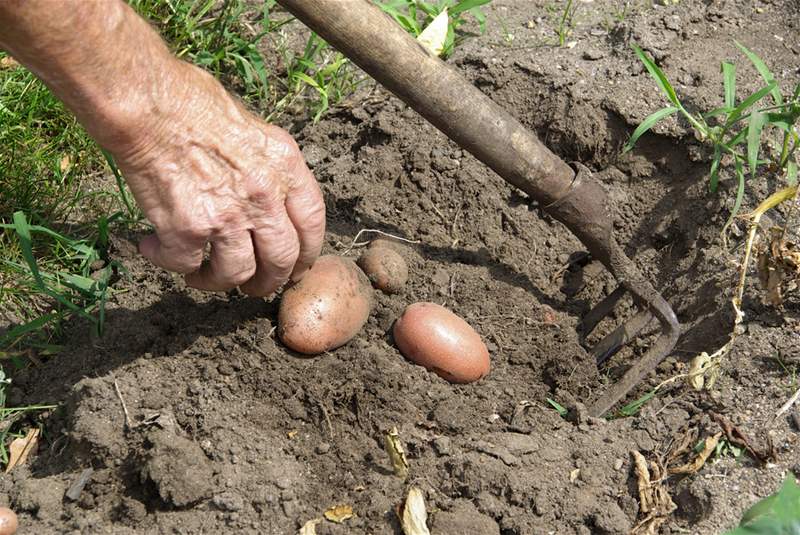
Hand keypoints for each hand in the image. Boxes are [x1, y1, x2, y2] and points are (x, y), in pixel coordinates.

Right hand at [114, 65, 325, 295]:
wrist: (146, 102)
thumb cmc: (190, 101)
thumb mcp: (251, 127)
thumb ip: (265, 167)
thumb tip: (265, 197)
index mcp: (285, 166)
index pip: (312, 223)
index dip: (305, 254)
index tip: (294, 267)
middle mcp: (265, 195)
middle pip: (281, 260)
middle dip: (268, 282)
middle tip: (252, 287)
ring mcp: (229, 215)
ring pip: (236, 273)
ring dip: (216, 282)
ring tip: (198, 275)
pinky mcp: (189, 228)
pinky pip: (185, 264)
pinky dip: (168, 262)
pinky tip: (154, 246)